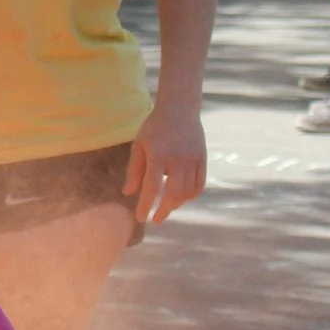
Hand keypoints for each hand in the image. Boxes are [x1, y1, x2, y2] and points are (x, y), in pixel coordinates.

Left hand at [125, 101, 206, 224]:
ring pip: (187, 191)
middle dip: (163, 210)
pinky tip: (180, 199)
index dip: (146, 205)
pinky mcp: (202, 160)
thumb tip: (128, 192)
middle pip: (173, 194)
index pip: (151, 187)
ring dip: (176, 204)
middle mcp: (177, 160)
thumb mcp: (139, 146)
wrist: (179, 110)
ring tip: (166, 208)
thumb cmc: (154, 128)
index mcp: (158, 156)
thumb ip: (134, 170)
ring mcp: (192, 160)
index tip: (140, 218)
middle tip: (155, 220)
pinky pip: (198, 185)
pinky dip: (190, 196)